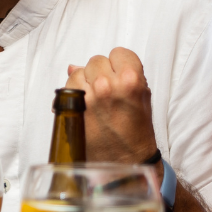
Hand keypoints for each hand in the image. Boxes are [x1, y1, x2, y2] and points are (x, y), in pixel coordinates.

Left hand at [67, 48, 157, 164]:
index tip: (120, 73)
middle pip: (98, 60)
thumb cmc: (136, 130)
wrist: (125, 158)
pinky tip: (86, 102)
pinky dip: (75, 89)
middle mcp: (108, 85)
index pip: (120, 52)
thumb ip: (123, 75)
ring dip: (86, 79)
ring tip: (97, 98)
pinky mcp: (75, 105)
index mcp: (131, 80)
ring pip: (80, 69)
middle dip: (102, 71)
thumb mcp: (142, 98)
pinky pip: (69, 83)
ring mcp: (89, 95)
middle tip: (109, 90)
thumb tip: (87, 63)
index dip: (120, 63)